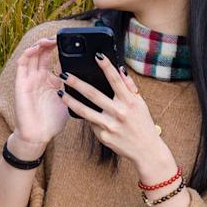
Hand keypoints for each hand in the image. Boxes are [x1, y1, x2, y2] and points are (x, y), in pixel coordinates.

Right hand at [6, 39, 71, 158]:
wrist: (38, 136)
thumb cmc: (53, 121)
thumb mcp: (70, 100)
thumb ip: (77, 88)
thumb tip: (96, 78)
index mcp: (50, 80)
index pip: (55, 58)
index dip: (62, 47)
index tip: (74, 41)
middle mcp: (38, 76)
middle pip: (43, 53)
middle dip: (52, 42)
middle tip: (62, 36)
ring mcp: (29, 79)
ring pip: (32, 54)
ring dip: (40, 44)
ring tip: (50, 39)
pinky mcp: (20, 83)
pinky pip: (22, 64)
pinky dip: (29, 53)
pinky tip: (37, 48)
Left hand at [61, 58, 176, 181]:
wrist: (146, 151)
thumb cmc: (143, 124)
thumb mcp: (141, 104)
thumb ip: (130, 87)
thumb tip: (120, 70)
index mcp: (130, 102)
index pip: (116, 80)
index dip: (106, 66)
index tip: (97, 55)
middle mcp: (119, 112)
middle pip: (93, 94)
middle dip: (77, 83)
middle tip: (64, 74)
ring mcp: (110, 125)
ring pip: (84, 111)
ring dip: (70, 101)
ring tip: (60, 93)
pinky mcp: (103, 136)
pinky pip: (91, 123)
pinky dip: (86, 117)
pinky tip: (81, 112)